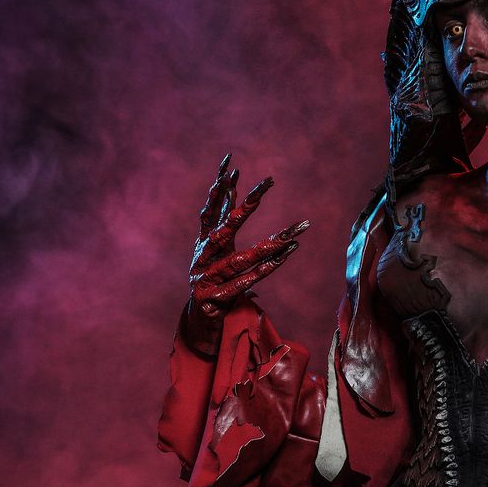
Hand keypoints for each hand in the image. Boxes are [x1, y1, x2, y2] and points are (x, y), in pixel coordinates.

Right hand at [183, 153, 308, 354]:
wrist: (198, 319)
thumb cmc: (213, 276)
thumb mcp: (219, 245)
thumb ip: (225, 213)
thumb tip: (231, 179)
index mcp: (203, 242)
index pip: (211, 211)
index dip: (219, 190)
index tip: (231, 168)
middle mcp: (202, 257)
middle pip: (225, 228)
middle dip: (246, 207)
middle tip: (265, 187)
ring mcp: (205, 277)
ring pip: (239, 260)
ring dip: (267, 248)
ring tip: (289, 238)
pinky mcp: (213, 298)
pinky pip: (242, 284)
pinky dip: (262, 272)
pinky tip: (281, 262)